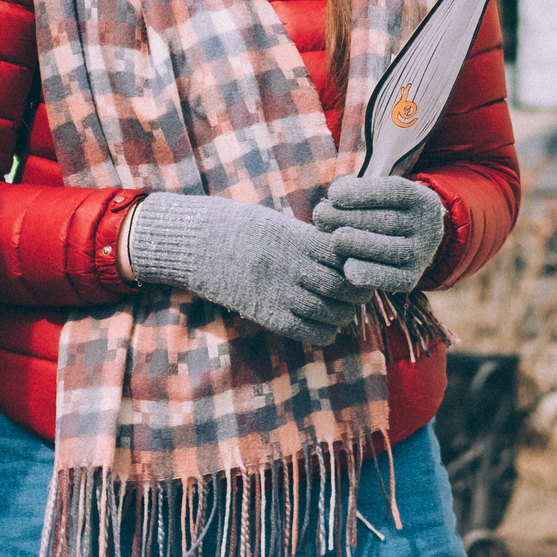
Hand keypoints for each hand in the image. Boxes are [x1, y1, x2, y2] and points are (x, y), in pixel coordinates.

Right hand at [124, 194, 369, 344]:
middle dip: (358, 292)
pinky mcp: (267, 315)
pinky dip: (325, 332)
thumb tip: (342, 253)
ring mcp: (279, 293)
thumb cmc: (239, 228)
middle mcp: (291, 267)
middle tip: (359, 292)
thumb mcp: (277, 224)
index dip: (358, 264)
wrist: (197, 244)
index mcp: (296, 239)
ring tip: (342, 309)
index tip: (359, 266)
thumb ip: (309, 240)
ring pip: (331, 313)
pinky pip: (310, 332)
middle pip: (343, 286)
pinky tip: (323, 324)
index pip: (345, 257)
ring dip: (344, 314)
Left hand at [312, 175, 445, 295]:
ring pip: (384, 249)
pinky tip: (346, 267)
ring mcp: (422, 256)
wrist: (407, 241)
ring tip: (330, 237)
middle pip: (384, 221)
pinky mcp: (411, 279)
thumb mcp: (379, 194)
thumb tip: (334, 196)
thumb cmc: (382, 210)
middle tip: (320, 215)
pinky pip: (387, 278)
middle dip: (347, 217)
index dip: (360, 193)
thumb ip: (359, 191)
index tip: (333, 194)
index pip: (391, 192)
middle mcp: (428, 228)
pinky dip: (366, 273)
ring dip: (352, 243)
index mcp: (423, 200)